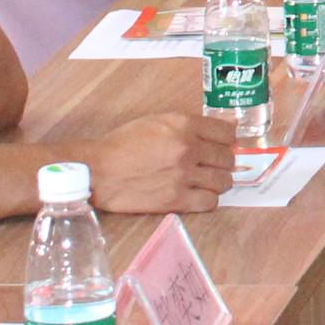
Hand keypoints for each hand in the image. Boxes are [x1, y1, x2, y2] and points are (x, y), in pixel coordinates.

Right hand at [85, 110, 238, 213]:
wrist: (97, 170)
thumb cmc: (122, 144)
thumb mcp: (156, 122)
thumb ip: (188, 125)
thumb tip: (222, 128)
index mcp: (184, 125)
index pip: (227, 133)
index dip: (227, 141)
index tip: (222, 147)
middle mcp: (188, 148)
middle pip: (227, 158)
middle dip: (222, 163)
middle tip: (211, 166)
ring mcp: (184, 175)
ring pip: (223, 181)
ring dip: (217, 182)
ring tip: (204, 182)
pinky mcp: (176, 199)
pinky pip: (210, 202)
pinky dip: (207, 200)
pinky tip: (197, 196)